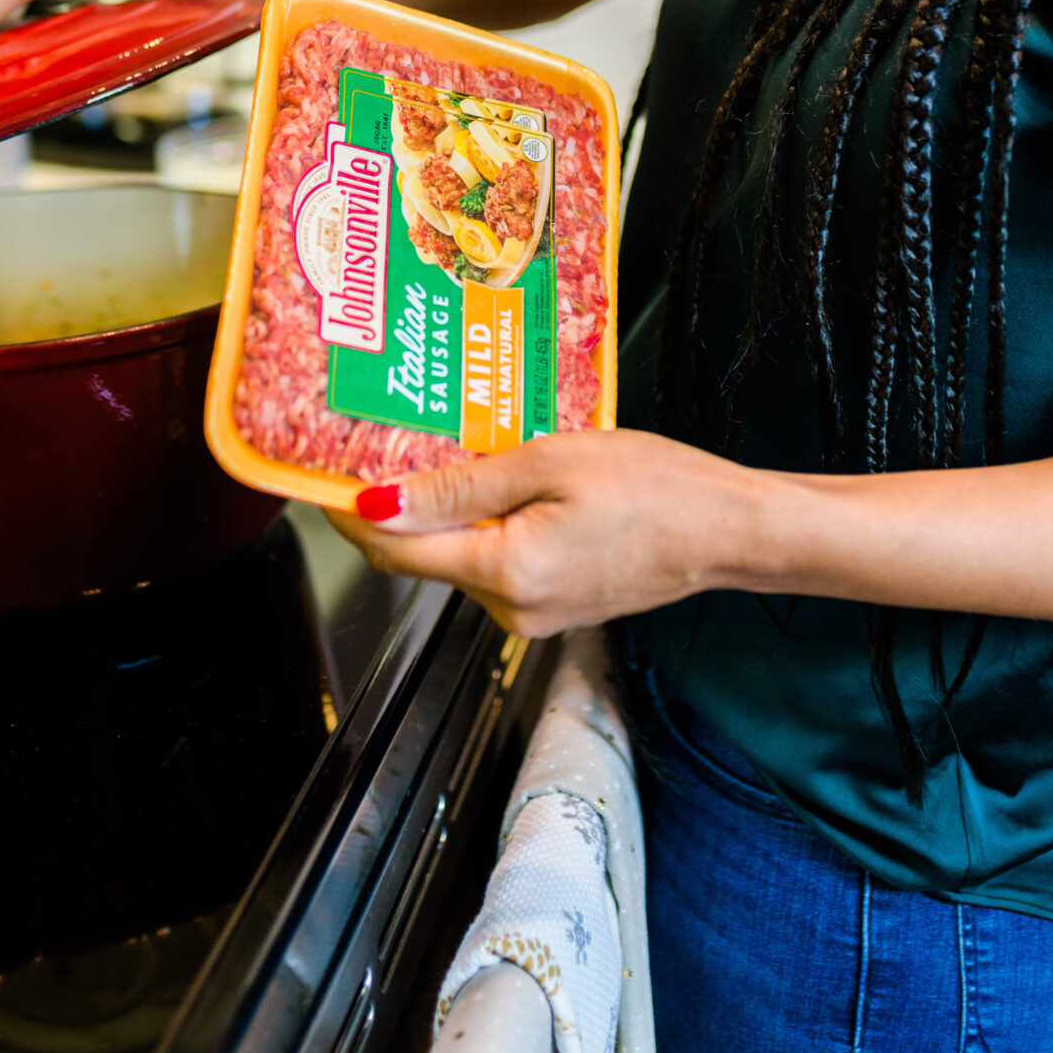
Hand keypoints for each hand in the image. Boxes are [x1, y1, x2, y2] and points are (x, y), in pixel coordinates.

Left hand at [325, 429, 758, 636]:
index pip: (395, 550)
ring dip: (446, 511)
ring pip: (461, 558)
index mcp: (506, 571)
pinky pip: (498, 563)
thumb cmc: (659, 487)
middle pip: (423, 556)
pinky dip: (486, 525)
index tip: (321, 475)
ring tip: (452, 446)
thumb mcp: (550, 461)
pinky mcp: (555, 606)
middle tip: (384, 439)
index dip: (350, 513)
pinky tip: (501, 482)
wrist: (731, 530)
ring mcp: (534, 614)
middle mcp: (513, 608)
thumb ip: (460, 486)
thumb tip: (379, 502)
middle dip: (397, 503)